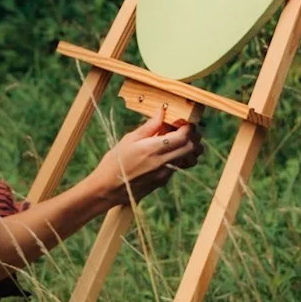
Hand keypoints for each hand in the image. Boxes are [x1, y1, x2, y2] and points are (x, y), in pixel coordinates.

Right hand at [85, 113, 203, 209]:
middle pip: (191, 148)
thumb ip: (149, 126)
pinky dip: (179, 157)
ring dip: (189, 148)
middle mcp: (162, 162)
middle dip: (193, 137)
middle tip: (185, 130)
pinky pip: (178, 166)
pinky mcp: (163, 181)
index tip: (184, 122)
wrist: (107, 189)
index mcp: (153, 149)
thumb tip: (161, 112)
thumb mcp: (129, 140)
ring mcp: (164, 174)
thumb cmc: (114, 162)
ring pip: (188, 159)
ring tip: (178, 141)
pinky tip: (166, 153)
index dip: (188, 128)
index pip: (183, 137)